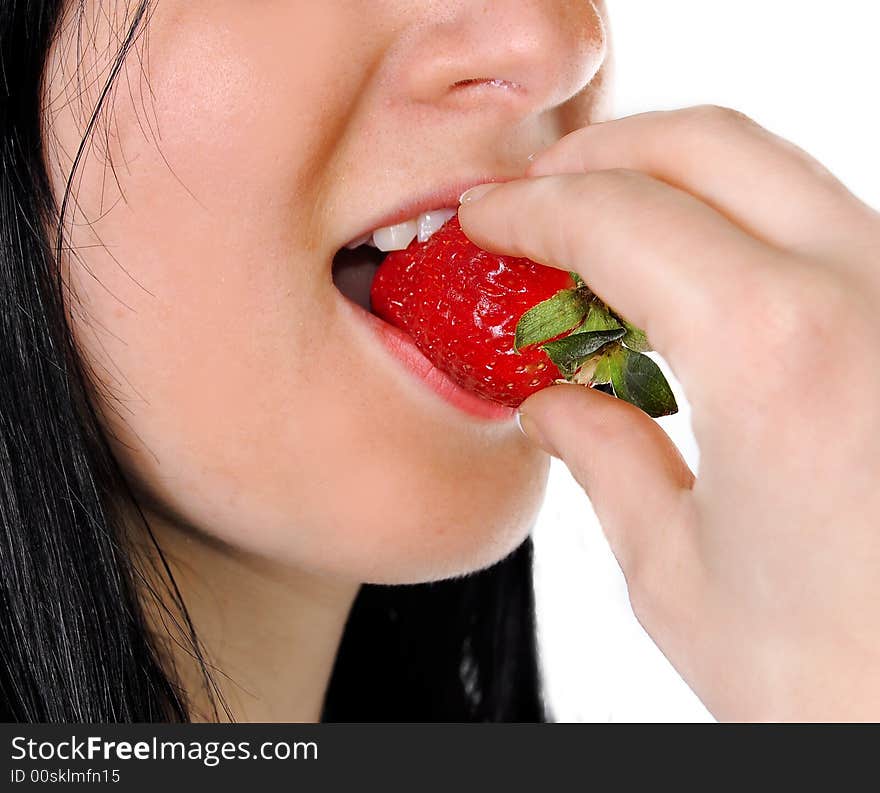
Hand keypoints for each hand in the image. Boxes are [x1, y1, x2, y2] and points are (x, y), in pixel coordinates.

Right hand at [458, 106, 879, 721]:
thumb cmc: (840, 685)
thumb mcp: (679, 577)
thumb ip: (605, 461)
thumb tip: (555, 406)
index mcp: (776, 350)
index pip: (620, 216)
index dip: (532, 207)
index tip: (487, 216)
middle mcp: (868, 293)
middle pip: (710, 145)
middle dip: (603, 152)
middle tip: (535, 197)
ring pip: (776, 174)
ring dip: (672, 184)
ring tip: (599, 236)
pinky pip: (823, 232)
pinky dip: (738, 229)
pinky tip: (690, 287)